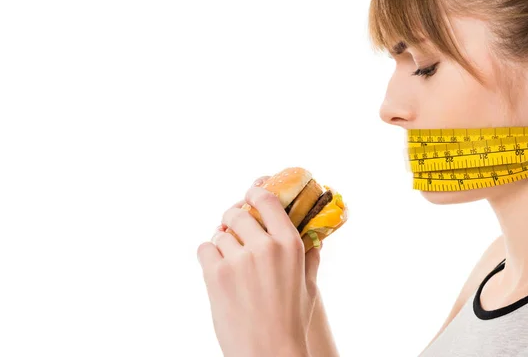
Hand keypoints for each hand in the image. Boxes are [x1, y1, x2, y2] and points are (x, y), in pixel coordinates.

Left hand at [198, 176, 320, 356]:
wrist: (269, 353)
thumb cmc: (291, 322)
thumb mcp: (309, 287)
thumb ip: (311, 258)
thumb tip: (316, 240)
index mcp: (289, 244)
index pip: (266, 200)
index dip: (254, 193)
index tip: (249, 195)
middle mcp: (265, 246)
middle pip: (237, 213)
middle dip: (232, 219)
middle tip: (232, 229)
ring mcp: (239, 259)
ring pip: (220, 234)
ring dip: (222, 244)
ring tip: (230, 262)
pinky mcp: (216, 274)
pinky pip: (205, 249)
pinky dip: (209, 257)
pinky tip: (218, 270)